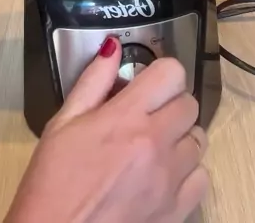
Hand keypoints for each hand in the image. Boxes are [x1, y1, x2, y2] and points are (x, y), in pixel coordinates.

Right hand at [5, 38, 208, 222]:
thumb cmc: (51, 182)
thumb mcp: (62, 123)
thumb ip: (93, 81)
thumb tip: (113, 47)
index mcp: (126, 117)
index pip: (172, 72)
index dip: (161, 73)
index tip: (147, 84)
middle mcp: (155, 144)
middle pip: (190, 104)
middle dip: (171, 103)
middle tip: (148, 115)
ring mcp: (169, 179)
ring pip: (199, 140)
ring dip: (180, 137)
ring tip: (154, 146)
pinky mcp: (176, 210)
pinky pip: (202, 178)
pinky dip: (188, 173)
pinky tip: (164, 175)